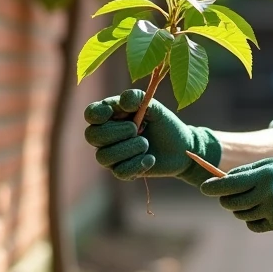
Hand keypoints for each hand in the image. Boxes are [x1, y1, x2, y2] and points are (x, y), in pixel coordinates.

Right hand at [83, 88, 220, 185]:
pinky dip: (137, 164)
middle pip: (92, 136)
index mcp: (111, 115)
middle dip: (116, 132)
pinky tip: (150, 159)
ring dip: (128, 149)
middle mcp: (106, 136)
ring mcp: (112, 155)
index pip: (91, 114)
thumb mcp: (155, 107)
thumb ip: (139, 99)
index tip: (111, 112)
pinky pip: (119, 172)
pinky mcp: (122, 171)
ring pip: (103, 157)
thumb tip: (124, 101)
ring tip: (146, 144)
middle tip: (137, 128)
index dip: (96, 114)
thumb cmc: (164, 123)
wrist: (181, 147)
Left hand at [199, 157, 272, 231]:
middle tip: (229, 196)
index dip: (212, 188)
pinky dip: (252, 220)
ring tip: (254, 200)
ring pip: (241, 215)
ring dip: (241, 209)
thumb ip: (247, 172)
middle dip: (226, 200)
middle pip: (231, 203)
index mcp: (264, 174)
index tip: (204, 188)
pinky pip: (254, 225)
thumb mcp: (272, 165)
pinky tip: (263, 211)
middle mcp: (268, 193)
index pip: (229, 184)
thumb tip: (220, 181)